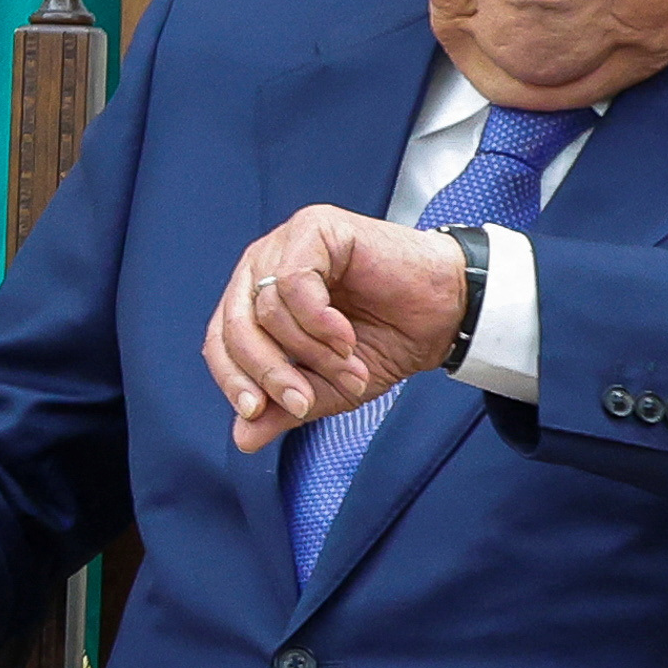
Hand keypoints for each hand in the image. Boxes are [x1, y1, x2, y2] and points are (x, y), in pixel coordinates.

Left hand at [206, 205, 470, 454]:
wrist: (448, 313)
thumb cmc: (387, 339)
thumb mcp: (329, 387)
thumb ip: (284, 408)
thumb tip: (242, 438)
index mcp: (255, 299)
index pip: (220, 342)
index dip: (233, 380)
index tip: (256, 412)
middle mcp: (262, 267)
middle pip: (236, 328)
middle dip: (270, 373)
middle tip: (302, 400)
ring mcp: (285, 244)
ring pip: (267, 311)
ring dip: (310, 352)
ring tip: (348, 365)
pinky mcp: (315, 229)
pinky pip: (295, 283)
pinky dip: (318, 321)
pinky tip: (345, 336)